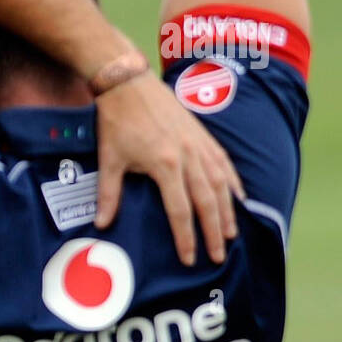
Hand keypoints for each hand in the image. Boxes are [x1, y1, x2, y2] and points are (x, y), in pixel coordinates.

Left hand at [94, 72, 245, 265]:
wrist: (128, 83)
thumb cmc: (116, 121)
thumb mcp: (109, 159)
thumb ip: (109, 194)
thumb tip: (102, 224)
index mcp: (165, 165)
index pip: (180, 210)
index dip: (186, 237)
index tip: (190, 258)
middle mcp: (188, 156)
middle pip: (207, 201)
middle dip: (214, 232)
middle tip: (218, 256)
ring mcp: (198, 144)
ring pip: (221, 184)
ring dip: (228, 211)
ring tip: (232, 235)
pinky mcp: (202, 134)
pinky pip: (224, 163)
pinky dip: (233, 182)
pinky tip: (239, 198)